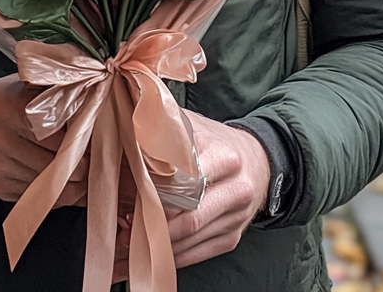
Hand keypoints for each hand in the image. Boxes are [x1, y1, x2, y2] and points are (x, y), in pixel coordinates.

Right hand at [0, 75, 86, 205]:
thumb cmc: (4, 99)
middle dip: (79, 164)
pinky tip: (63, 181)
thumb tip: (93, 105)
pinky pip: (36, 198)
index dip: (78, 138)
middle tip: (95, 158)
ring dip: (71, 183)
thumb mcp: (26, 85)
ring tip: (84, 170)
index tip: (94, 139)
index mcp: (9, 106)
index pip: (54, 132)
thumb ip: (56, 91)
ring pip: (46, 186)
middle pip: (52, 162)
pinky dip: (54, 193)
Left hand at [111, 110, 269, 280]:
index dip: (157, 194)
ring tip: (127, 242)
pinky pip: (197, 254)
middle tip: (124, 226)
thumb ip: (164, 129)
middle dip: (154, 226)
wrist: (258, 160)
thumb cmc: (215, 141)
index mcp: (224, 157)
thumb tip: (125, 133)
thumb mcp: (194, 125)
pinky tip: (148, 254)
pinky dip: (171, 257)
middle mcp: (235, 190)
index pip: (187, 182)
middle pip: (190, 217)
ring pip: (191, 239)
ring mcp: (235, 218)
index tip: (131, 200)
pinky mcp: (232, 238)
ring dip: (158, 246)